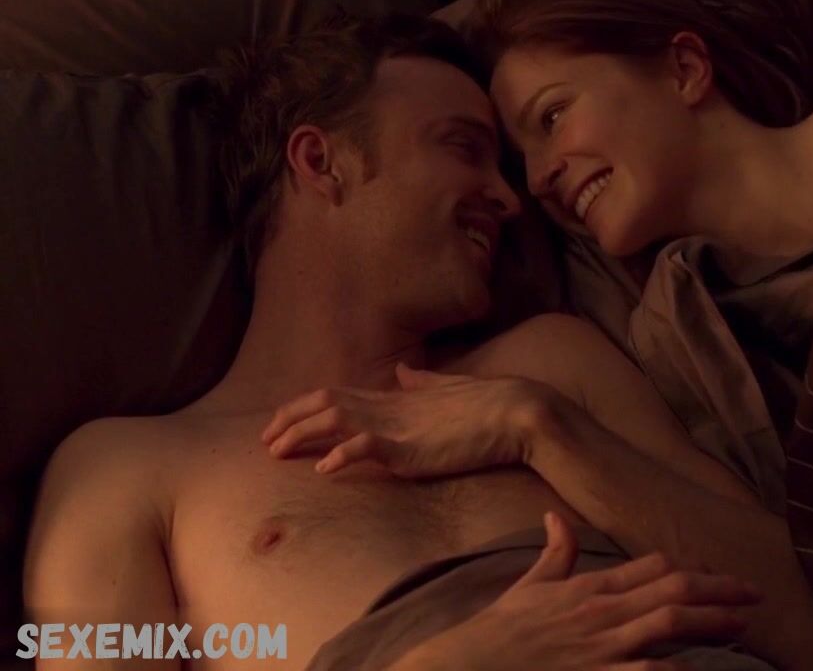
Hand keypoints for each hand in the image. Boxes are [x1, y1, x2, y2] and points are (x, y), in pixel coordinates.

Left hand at [260, 363, 557, 476]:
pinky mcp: (412, 448)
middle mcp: (390, 407)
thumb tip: (407, 372)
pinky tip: (325, 469)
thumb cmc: (489, 405)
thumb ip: (424, 383)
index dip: (303, 406)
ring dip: (302, 435)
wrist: (517, 412)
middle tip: (265, 441)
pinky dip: (343, 455)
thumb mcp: (450, 389)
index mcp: (398, 396)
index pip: (338, 394)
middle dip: (290, 420)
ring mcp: (399, 426)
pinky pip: (368, 448)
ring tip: (278, 452)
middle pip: (326, 403)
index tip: (280, 422)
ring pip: (336, 421)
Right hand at [395, 512, 759, 670]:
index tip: (716, 572)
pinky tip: (703, 667)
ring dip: (712, 620)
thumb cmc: (494, 635)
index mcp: (587, 587)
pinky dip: (679, 668)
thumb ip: (552, 554)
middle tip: (754, 593)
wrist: (464, 669)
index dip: (689, 567)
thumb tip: (555, 517)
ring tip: (743, 623)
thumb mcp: (525, 588)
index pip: (650, 566)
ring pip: (669, 622)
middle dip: (718, 588)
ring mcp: (602, 647)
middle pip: (673, 588)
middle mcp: (601, 611)